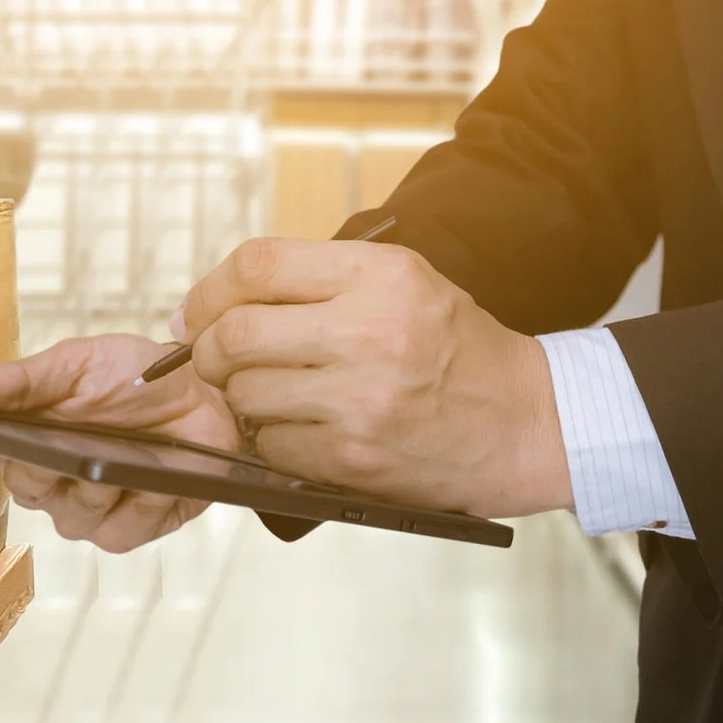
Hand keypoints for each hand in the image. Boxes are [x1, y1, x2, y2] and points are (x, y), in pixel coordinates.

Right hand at [0, 334, 238, 552]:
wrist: (209, 393)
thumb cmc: (139, 376)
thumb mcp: (74, 364)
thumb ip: (14, 381)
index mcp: (23, 428)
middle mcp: (47, 473)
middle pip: (19, 486)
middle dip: (44, 463)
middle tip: (67, 438)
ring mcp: (85, 505)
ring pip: (68, 517)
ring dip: (97, 486)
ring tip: (127, 455)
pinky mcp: (128, 527)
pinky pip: (114, 534)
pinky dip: (138, 506)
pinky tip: (155, 480)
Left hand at [180, 237, 569, 519]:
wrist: (527, 423)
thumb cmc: (456, 350)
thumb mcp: (405, 282)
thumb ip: (320, 280)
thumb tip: (215, 303)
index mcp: (381, 274)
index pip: (258, 264)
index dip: (209, 289)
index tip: (195, 312)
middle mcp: (370, 330)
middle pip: (237, 332)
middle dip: (209, 351)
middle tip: (214, 361)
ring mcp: (360, 399)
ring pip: (246, 392)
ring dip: (243, 399)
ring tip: (273, 396)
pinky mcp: (354, 457)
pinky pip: (271, 445)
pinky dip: (271, 440)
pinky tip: (301, 431)